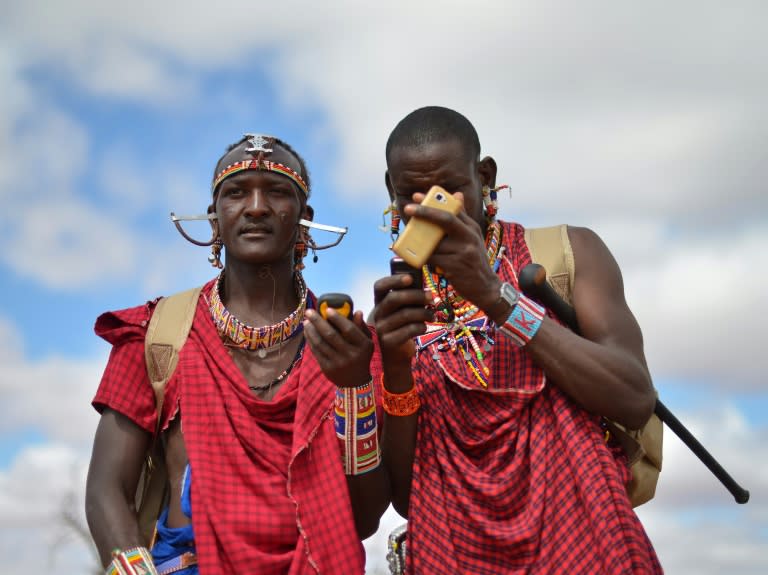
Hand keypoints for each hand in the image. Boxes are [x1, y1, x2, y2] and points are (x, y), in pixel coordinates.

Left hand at [303, 308, 372, 387]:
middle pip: (331, 335)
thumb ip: (361, 327)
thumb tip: (356, 311)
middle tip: (309, 311)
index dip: (338, 318)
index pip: (349, 329)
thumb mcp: (366, 342)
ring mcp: (338, 363)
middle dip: (318, 321)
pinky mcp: (327, 368)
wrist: (355, 381)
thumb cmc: (361, 356)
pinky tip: (307, 332)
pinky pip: (316, 351)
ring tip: (306, 321)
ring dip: (311, 330)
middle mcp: (351, 355)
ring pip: (321, 343)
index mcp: (363, 346)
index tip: (327, 309)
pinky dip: (310, 340)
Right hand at [372, 273, 432, 371]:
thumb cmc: (401, 326)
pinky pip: (409, 330)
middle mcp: (377, 314)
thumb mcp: (400, 311)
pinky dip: (421, 326)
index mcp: (379, 302)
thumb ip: (407, 300)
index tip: (410, 278)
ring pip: (405, 314)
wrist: (394, 354)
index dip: (394, 280)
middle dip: (415, 295)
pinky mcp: (389, 341)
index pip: (380, 286)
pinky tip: (425, 327)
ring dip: (423, 312)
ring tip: (432, 315)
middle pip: (394, 299)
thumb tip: (425, 290)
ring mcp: (381, 328)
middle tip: (431, 296)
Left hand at [403, 192, 501, 314]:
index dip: (433, 201)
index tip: (416, 196)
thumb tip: (456, 194)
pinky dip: (423, 258)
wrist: (486, 288)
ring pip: (434, 243)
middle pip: (445, 219)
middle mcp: (469, 237)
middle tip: (407, 209)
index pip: (453, 209)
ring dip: (420, 243)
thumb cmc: (474, 262)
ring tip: (410, 243)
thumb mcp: (472, 238)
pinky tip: (418, 259)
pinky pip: (433, 258)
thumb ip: (462, 218)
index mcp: (472, 228)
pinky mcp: (455, 266)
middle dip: (425, 212)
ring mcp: (463, 251)